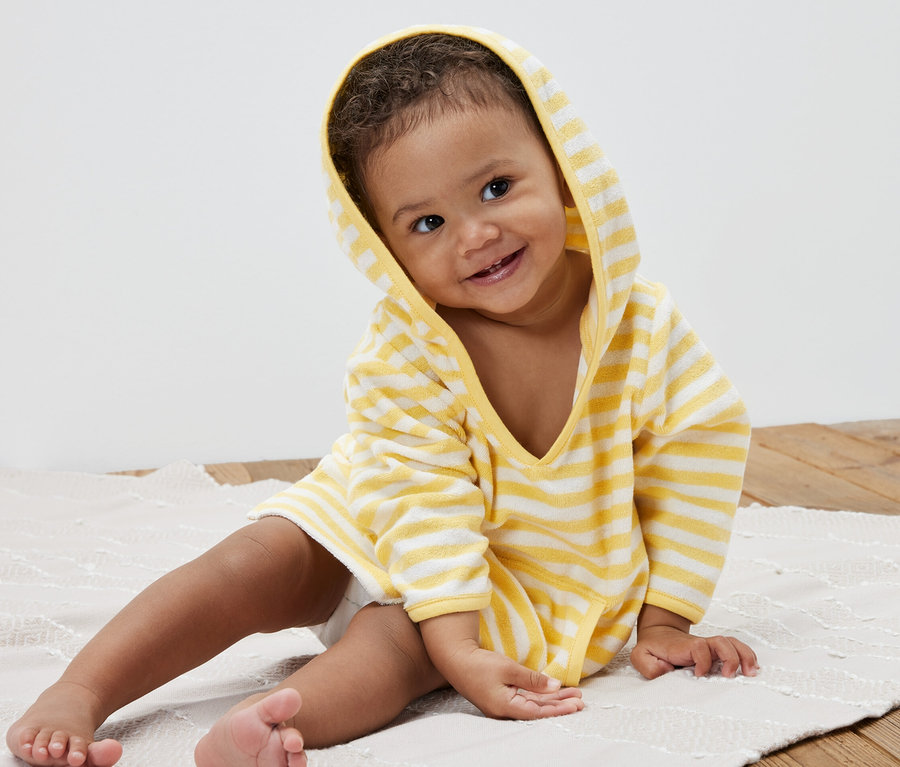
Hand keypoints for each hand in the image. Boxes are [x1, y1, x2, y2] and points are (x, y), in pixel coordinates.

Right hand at [419, 611, 582, 719]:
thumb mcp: (508, 669)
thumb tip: (555, 685)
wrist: (455, 658)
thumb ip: (532, 679)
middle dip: (560, 704)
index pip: (538, 712)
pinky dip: (539, 694)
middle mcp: (505, 709)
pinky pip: (525, 697)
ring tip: (572, 695)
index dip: (559, 709)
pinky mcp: (501, 695)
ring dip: (552, 699)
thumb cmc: (478, 664)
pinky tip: (552, 691)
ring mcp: (502, 703)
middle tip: (580, 700)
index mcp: (505, 706)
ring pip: (533, 703)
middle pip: (538, 709)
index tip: (576, 705)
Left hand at [631, 624, 758, 678]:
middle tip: (730, 676)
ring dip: (744, 656)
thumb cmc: (652, 648)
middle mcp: (701, 644)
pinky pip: (736, 648)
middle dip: (731, 657)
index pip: (699, 648)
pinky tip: (753, 668)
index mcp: (684, 646)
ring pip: (732, 643)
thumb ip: (649, 665)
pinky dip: (747, 656)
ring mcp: (710, 646)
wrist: (659, 635)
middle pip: (722, 642)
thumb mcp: (640, 656)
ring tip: (751, 673)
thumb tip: (666, 669)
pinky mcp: (716, 651)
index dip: (702, 660)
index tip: (698, 675)